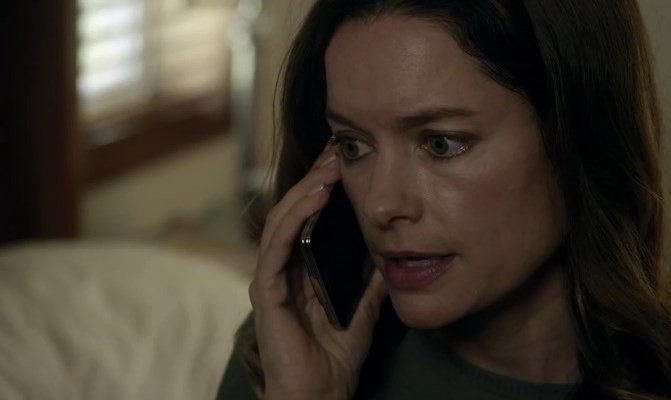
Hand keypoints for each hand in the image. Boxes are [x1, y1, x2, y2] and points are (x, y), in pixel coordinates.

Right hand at [249, 143, 386, 399]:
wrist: (319, 397)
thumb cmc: (333, 360)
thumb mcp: (362, 311)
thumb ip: (370, 285)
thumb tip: (389, 256)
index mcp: (300, 272)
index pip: (307, 220)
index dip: (323, 189)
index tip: (345, 162)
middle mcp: (281, 270)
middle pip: (293, 213)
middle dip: (315, 179)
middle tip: (338, 151)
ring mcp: (271, 279)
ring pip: (282, 221)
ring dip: (305, 190)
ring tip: (330, 166)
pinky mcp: (266, 292)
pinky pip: (277, 246)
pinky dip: (295, 217)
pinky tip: (316, 196)